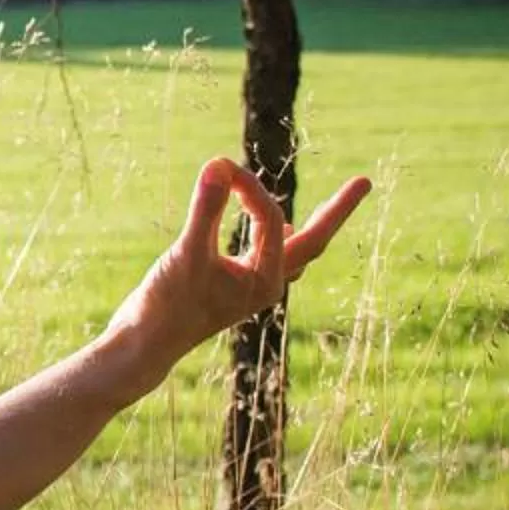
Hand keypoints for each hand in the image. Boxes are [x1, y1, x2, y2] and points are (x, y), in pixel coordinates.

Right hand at [110, 157, 370, 388]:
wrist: (144, 344)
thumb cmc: (167, 304)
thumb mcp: (187, 253)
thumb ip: (206, 209)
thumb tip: (219, 165)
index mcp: (266, 279)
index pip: (270, 217)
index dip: (247, 187)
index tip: (220, 167)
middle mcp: (267, 283)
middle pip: (313, 240)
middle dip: (336, 211)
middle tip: (364, 182)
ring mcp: (251, 285)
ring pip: (292, 248)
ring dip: (308, 224)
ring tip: (332, 207)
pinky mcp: (232, 285)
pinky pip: (269, 254)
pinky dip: (275, 234)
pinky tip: (278, 227)